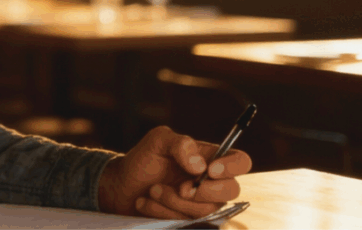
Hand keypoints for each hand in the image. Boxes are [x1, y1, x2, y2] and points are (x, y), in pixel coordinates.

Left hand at [97, 125, 250, 219]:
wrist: (121, 185)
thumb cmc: (143, 160)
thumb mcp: (158, 141)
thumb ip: (180, 144)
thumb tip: (200, 165)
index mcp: (210, 159)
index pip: (240, 161)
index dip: (233, 166)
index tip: (210, 169)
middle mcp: (211, 183)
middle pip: (231, 191)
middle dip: (204, 192)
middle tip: (181, 188)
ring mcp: (201, 205)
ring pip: (206, 210)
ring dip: (174, 201)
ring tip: (153, 189)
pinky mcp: (188, 222)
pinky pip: (186, 223)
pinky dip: (162, 212)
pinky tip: (146, 202)